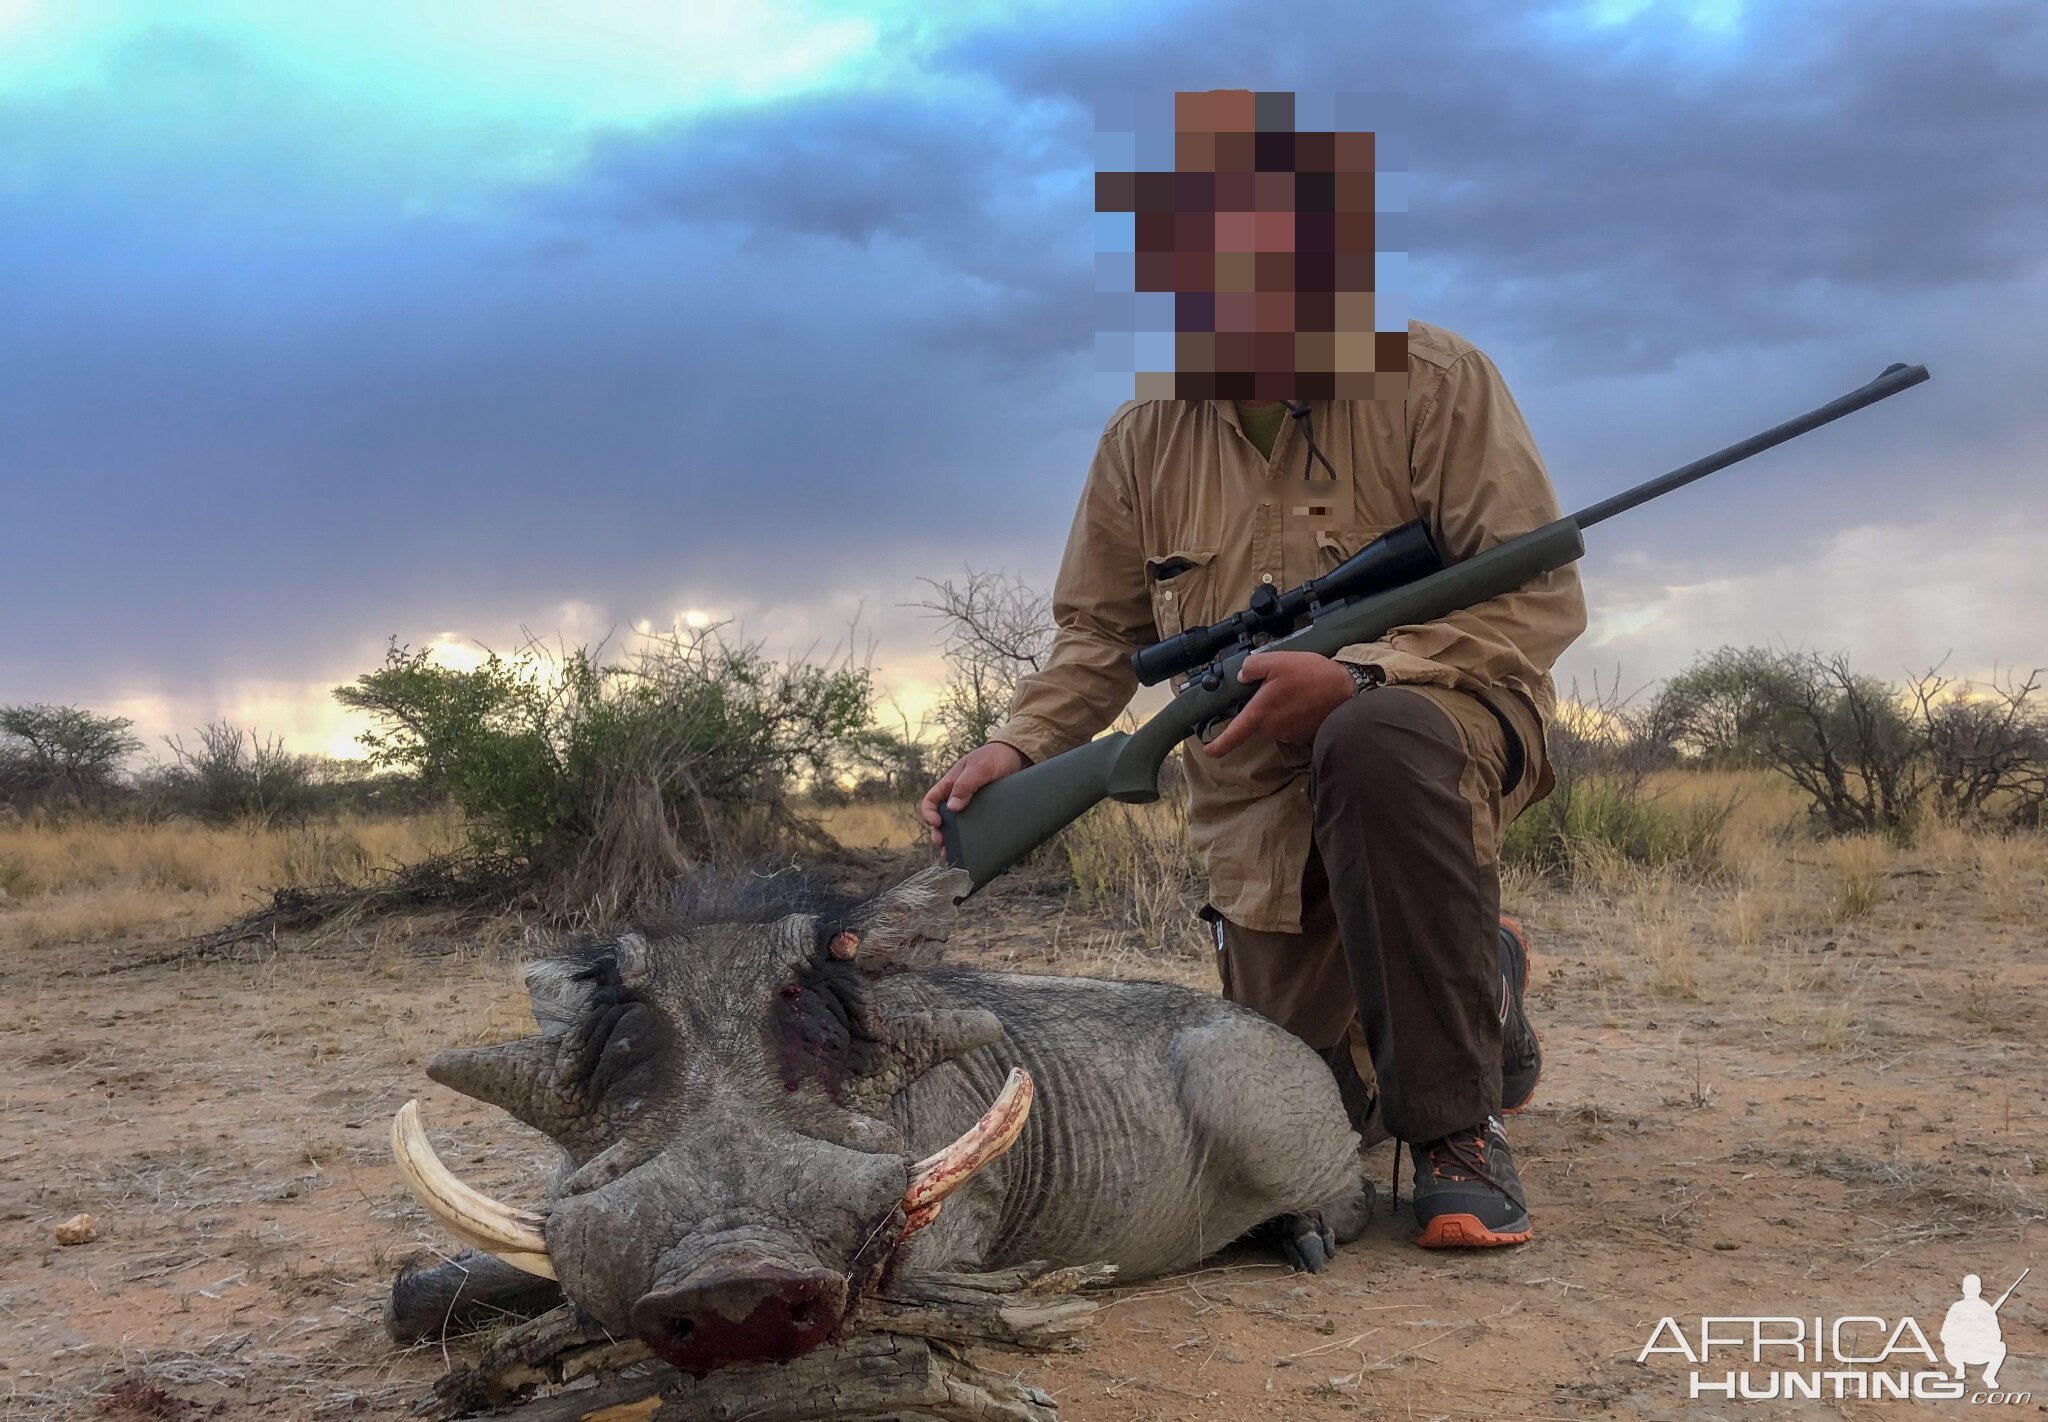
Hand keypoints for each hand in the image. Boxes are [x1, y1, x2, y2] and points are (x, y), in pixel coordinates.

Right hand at [920, 742, 1028, 848]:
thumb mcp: (979, 768)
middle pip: (941, 819)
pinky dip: (971, 839)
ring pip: (957, 826)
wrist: (1017, 756)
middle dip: (939, 833)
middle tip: (943, 845)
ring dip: (954, 840)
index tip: (937, 823)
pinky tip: (974, 848)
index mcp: (949, 784)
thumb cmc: (994, 757)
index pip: (930, 801)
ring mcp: (970, 806)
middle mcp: (957, 797)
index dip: (929, 814)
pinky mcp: (984, 812)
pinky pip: (974, 827)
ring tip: (955, 854)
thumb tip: (952, 808)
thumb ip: (965, 785)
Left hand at [1201, 651, 1360, 757]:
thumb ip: (1252, 667)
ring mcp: (1287, 733)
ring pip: (1274, 720)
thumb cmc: (1311, 676)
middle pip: (1256, 720)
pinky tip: (1305, 697)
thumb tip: (1243, 676)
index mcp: (1259, 714)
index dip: (1218, 746)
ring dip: (1279, 707)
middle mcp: (1271, 729)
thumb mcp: (1276, 661)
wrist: (1346, 690)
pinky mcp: (1302, 734)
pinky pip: (1290, 722)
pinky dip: (1293, 711)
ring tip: (1297, 687)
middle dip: (1263, 705)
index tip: (1208, 750)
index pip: (1232, 736)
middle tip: (1279, 684)